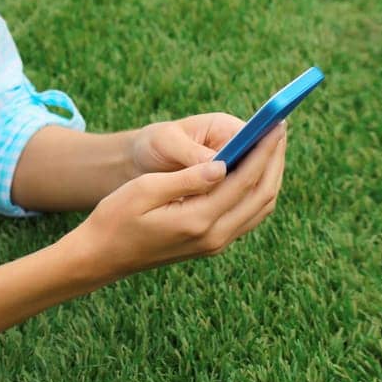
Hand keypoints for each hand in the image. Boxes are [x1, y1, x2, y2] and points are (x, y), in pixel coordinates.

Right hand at [61, 122, 287, 282]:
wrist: (101, 257)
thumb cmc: (115, 217)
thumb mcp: (145, 189)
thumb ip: (188, 178)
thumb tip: (224, 165)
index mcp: (198, 220)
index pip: (245, 180)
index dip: (264, 150)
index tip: (276, 124)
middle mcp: (214, 237)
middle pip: (262, 196)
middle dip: (275, 160)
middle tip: (281, 129)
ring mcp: (215, 244)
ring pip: (259, 209)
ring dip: (270, 176)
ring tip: (273, 145)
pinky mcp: (211, 244)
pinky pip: (247, 217)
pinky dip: (258, 192)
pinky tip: (254, 171)